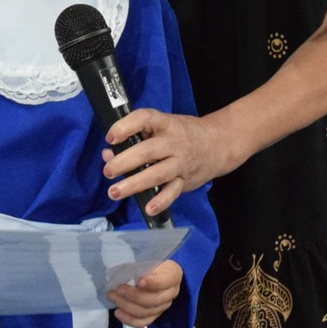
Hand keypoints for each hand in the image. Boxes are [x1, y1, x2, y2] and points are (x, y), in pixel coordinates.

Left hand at [101, 108, 238, 217]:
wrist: (219, 143)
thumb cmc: (182, 133)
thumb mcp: (163, 126)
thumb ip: (136, 137)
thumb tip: (108, 153)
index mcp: (166, 123)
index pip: (145, 118)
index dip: (125, 126)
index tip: (110, 138)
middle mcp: (174, 142)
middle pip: (148, 151)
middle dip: (124, 162)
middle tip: (108, 171)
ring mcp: (181, 163)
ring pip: (157, 173)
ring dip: (134, 184)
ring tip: (114, 192)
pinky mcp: (185, 180)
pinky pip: (172, 192)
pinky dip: (161, 201)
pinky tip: (148, 208)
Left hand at [108, 260, 181, 327]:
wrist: (158, 272)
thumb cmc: (151, 263)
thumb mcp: (150, 258)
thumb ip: (140, 264)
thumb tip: (122, 271)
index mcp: (173, 274)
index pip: (165, 281)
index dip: (153, 283)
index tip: (138, 281)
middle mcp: (171, 293)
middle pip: (154, 300)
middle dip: (132, 295)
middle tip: (117, 288)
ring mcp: (163, 306)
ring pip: (146, 312)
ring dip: (126, 306)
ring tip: (112, 296)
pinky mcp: (154, 315)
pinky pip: (143, 322)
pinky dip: (128, 319)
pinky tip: (117, 312)